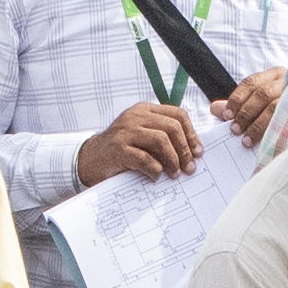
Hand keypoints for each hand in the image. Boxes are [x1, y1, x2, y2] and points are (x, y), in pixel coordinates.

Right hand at [75, 97, 205, 188]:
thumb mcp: (142, 135)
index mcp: (144, 110)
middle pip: (172, 127)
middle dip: (185, 149)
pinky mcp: (118, 149)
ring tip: (174, 174)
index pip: (177, 114)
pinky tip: (155, 177)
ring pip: (161, 141)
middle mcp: (135, 117)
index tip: (198, 152)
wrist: (89, 159)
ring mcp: (125, 131)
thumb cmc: (121, 150)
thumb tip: (192, 151)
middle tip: (189, 167)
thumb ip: (162, 136)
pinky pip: (145, 159)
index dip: (191, 134)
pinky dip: (155, 170)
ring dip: (173, 160)